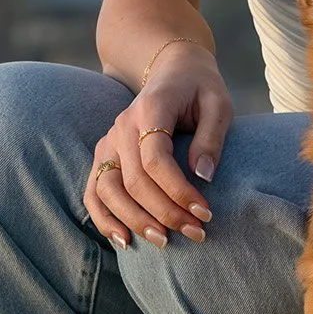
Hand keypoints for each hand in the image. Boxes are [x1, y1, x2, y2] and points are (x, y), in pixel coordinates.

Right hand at [83, 40, 229, 249]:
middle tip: (197, 234)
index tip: (206, 212)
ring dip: (134, 220)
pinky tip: (124, 240)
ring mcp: (109, 141)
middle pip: (133, 181)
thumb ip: (211, 138)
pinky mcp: (105, 155)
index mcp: (150, 109)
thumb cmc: (200, 89)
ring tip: (163, 243)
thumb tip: (204, 177)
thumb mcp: (218, 104)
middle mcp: (122, 126)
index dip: (179, 191)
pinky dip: (104, 218)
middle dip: (164, 213)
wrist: (172, 70)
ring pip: (108, 189)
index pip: (155, 160)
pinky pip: (93, 191)